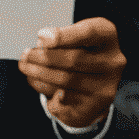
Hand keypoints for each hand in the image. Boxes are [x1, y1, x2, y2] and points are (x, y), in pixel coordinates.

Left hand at [20, 15, 125, 129]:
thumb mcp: (75, 37)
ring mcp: (105, 86)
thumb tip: (43, 41)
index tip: (40, 36)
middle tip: (26, 55)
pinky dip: (43, 87)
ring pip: (66, 80)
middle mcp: (113, 62)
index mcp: (108, 37)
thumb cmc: (81, 53)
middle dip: (44, 57)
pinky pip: (62, 98)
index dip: (64, 35)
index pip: (89, 33)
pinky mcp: (94, 106)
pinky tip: (35, 80)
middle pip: (74, 59)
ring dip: (38, 73)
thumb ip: (61, 36)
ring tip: (25, 66)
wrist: (95, 84)